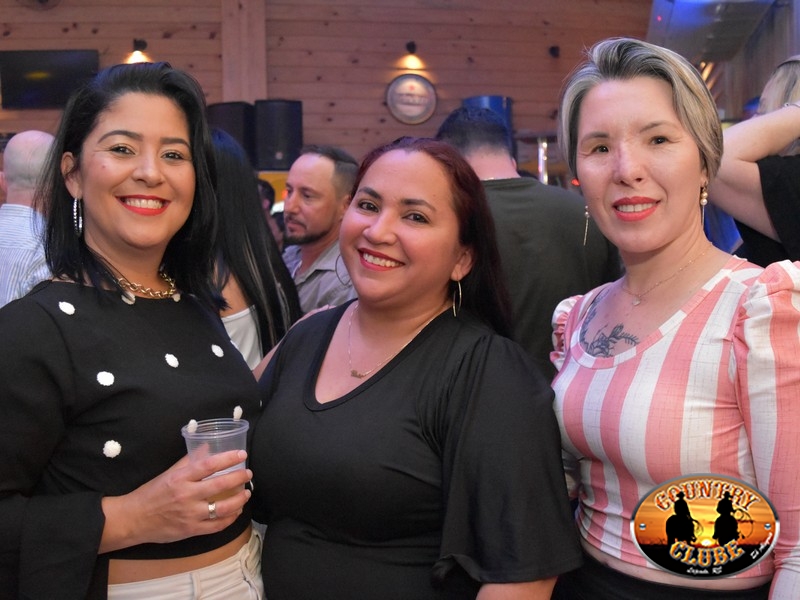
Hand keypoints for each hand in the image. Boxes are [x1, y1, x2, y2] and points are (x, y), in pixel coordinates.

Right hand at [99, 450, 251, 552]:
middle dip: (238, 478)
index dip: (228, 458)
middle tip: (248, 474)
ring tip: (246, 494)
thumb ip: (189, 460)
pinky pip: (216, 526)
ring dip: (239, 500)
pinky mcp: (191, 530)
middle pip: (220, 485)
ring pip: (222, 507)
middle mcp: (186, 495)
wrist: (134, 519)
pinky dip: (230, 519)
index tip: (241, 455)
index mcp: (180, 478)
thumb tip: (207, 446)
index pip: (209, 465)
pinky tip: (236, 512)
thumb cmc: (151, 493)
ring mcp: (189, 514)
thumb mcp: (169, 473)